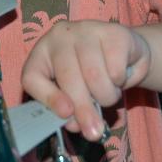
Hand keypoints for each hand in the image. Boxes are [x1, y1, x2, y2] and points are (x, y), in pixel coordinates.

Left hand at [21, 20, 150, 140]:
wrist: (128, 56)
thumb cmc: (95, 77)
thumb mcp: (76, 94)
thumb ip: (71, 110)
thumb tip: (75, 125)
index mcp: (41, 53)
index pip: (33, 76)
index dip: (46, 97)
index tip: (65, 114)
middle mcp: (59, 36)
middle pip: (67, 77)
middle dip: (83, 109)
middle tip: (94, 132)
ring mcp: (86, 30)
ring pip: (94, 75)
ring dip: (106, 96)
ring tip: (109, 95)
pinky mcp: (113, 32)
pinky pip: (115, 68)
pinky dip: (120, 82)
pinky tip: (119, 76)